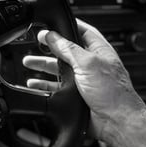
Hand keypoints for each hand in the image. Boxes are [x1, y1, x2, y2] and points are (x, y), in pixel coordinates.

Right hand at [22, 19, 145, 141]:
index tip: (51, 25)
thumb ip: (67, 48)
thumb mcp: (88, 63)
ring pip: (59, 69)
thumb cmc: (113, 93)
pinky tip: (34, 84)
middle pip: (66, 51)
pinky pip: (56, 87)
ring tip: (29, 62)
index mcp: (99, 51)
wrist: (116, 122)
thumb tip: (52, 35)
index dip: (67, 26)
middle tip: (36, 42)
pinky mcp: (76, 95)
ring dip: (44, 65)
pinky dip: (43, 85)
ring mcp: (83, 80)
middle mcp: (91, 64)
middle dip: (50, 47)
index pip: (82, 31)